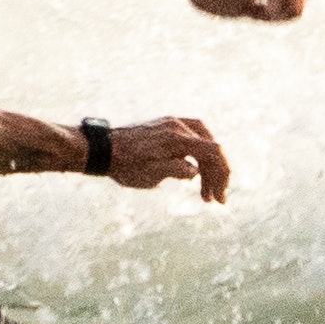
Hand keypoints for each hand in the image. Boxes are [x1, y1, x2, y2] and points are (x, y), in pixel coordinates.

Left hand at [90, 115, 234, 200]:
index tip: (220, 196)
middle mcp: (177, 125)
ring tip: (204, 192)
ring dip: (208, 167)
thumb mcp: (150, 175)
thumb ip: (177, 170)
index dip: (223, 173)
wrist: (101, 148)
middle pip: (211, 148)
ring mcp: (172, 123)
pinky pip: (192, 138)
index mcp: (176, 138)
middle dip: (216, 175)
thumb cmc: (124, 164)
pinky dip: (197, 156)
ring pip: (203, 143)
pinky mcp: (165, 126)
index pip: (214, 151)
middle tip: (214, 201)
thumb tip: (195, 171)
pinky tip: (193, 172)